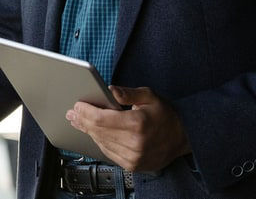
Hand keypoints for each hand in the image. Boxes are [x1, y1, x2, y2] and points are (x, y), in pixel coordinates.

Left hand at [66, 85, 190, 171]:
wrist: (182, 138)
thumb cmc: (166, 115)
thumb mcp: (150, 96)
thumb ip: (128, 93)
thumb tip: (110, 90)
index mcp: (138, 123)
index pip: (101, 119)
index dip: (86, 112)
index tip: (77, 105)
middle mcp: (135, 143)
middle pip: (98, 131)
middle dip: (82, 120)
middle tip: (72, 113)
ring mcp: (133, 156)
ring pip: (101, 142)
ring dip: (88, 131)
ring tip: (79, 122)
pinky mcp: (132, 165)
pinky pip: (108, 152)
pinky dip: (99, 141)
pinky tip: (94, 133)